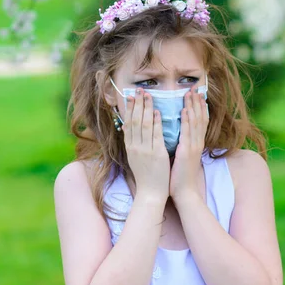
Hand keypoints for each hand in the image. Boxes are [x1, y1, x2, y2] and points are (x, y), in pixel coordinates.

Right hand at [122, 87, 169, 201]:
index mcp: (130, 147)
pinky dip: (156, 122)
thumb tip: (127, 128)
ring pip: (144, 125)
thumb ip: (132, 142)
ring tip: (149, 95)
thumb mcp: (134, 158)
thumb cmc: (145, 176)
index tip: (130, 96)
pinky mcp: (157, 154)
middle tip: (140, 90)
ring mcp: (145, 150)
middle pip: (135, 121)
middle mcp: (135, 147)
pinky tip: (158, 112)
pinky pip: (156, 135)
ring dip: (146, 108)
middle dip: (137, 104)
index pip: (128, 124)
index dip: (129, 109)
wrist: (150, 193)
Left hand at [170, 84, 209, 203]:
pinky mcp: (187, 152)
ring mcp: (193, 147)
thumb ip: (182, 142)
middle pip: (200, 117)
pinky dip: (186, 121)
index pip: (200, 120)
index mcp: (196, 143)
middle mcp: (197, 142)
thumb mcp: (182, 155)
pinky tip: (184, 111)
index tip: (196, 93)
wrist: (184, 192)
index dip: (199, 106)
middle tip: (194, 87)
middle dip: (197, 102)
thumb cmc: (180, 175)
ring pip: (195, 122)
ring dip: (192, 106)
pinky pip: (187, 133)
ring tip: (190, 93)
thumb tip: (178, 132)